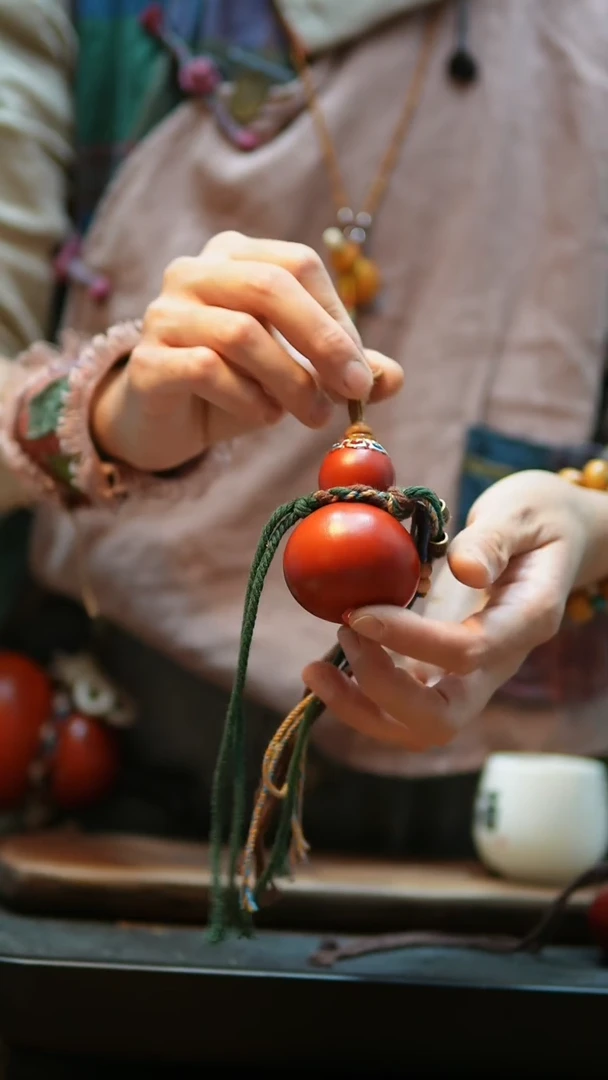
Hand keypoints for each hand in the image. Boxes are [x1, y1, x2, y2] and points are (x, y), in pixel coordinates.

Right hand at [92, 232, 402, 471]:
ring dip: (290, 382)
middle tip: (354, 391)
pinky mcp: (147, 361)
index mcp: (235, 256)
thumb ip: (341, 368)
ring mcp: (163, 314)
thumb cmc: (235, 385)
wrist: (165, 423)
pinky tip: (263, 417)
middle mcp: (193, 272)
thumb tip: (393, 379)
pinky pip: (206, 370)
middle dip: (323, 342)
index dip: (336, 317)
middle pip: (269, 287)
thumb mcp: (295, 371)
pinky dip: (247, 399)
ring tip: (312, 416)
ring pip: (240, 334)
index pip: (297, 265)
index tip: (360, 371)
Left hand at [304, 469, 607, 751]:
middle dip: (382, 690)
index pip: (467, 653)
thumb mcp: (522, 512)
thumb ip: (493, 540)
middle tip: (343, 634)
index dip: (409, 640)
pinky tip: (323, 669)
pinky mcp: (440, 671)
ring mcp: (468, 676)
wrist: (555, 538)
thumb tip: (464, 569)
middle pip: (441, 718)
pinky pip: (399, 705)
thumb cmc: (539, 517)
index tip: (358, 612)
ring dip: (361, 709)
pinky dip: (358, 697)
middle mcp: (497, 664)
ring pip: (416, 727)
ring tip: (316, 668)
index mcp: (525, 622)